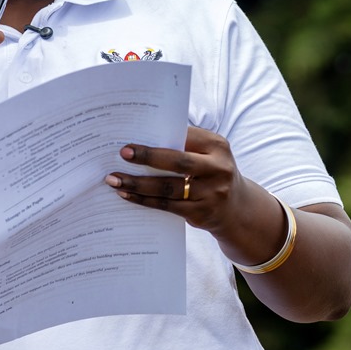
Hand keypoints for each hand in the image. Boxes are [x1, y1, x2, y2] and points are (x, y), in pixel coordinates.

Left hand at [106, 127, 251, 234]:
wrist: (235, 208)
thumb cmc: (211, 174)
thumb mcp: (208, 155)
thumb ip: (185, 147)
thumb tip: (141, 141)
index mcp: (218, 146)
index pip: (186, 137)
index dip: (159, 137)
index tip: (134, 137)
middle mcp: (218, 169)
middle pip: (178, 162)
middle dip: (147, 157)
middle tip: (123, 154)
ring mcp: (212, 193)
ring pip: (168, 187)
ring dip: (138, 183)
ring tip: (115, 180)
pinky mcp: (201, 212)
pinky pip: (167, 206)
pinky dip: (145, 200)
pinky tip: (128, 195)